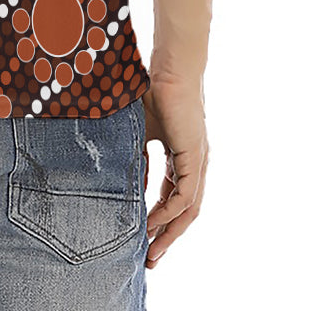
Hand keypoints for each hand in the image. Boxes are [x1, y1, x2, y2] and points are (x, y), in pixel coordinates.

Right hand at [142, 71, 208, 267]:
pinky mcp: (195, 157)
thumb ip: (136, 156)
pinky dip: (170, 212)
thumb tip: (127, 182)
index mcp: (181, 156)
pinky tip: (153, 222)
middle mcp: (194, 163)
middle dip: (167, 236)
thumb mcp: (140, 131)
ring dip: (170, 232)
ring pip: (188, 210)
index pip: (173, 196)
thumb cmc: (152, 89)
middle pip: (185, 211)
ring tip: (152, 250)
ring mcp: (197, 161)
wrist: (169, 67)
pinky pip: (185, 195)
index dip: (159, 218)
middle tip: (150, 258)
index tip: (141, 235)